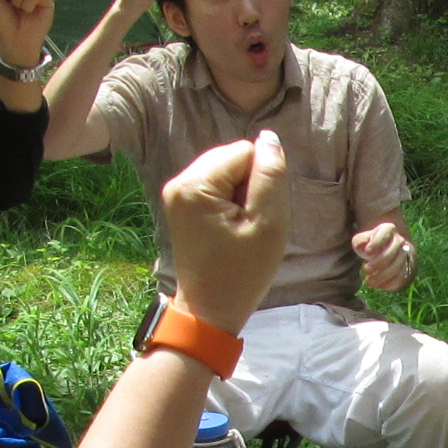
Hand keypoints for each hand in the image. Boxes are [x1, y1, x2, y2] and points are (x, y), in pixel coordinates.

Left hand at [158, 132, 292, 334]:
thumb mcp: (268, 223)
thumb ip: (271, 175)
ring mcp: (176, 192)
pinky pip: (215, 185)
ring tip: (237, 229)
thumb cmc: (242, 273)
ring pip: (226, 170)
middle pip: (233, 158)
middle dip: (248, 186)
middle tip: (246, 225)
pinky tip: (228, 229)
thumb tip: (269, 137)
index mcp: (195, 185)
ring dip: (240, 195)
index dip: (261, 182)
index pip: (246, 152)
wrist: (210, 310)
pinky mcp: (180, 203)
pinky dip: (228, 202)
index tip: (253, 217)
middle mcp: (179, 181)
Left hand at [351, 219, 413, 291]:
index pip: (385, 233)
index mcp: (388, 229)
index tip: (367, 252)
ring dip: (383, 275)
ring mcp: (406, 254)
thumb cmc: (370, 244)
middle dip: (379, 262)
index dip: (377, 243)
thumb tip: (362, 246)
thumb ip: (359, 242)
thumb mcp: (362, 240)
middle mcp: (400, 240)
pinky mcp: (408, 268)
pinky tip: (378, 286)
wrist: (387, 249)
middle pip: (393, 251)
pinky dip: (390, 284)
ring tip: (369, 281)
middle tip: (366, 269)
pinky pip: (402, 277)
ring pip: (399, 266)